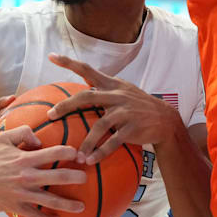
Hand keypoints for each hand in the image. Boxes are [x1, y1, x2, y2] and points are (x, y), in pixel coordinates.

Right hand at [0, 125, 86, 216]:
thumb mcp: (3, 138)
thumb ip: (23, 133)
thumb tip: (40, 140)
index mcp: (25, 158)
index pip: (54, 152)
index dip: (70, 152)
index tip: (78, 154)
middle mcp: (27, 176)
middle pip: (60, 177)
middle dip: (76, 177)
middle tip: (85, 178)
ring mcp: (23, 194)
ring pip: (52, 201)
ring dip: (69, 205)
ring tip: (81, 206)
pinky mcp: (17, 206)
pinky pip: (36, 215)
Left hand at [47, 53, 179, 164]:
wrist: (165, 119)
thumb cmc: (138, 106)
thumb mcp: (123, 91)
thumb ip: (103, 89)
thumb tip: (79, 89)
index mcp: (112, 84)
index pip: (87, 69)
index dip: (69, 62)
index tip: (51, 56)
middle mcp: (117, 95)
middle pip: (86, 97)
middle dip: (66, 106)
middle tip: (50, 115)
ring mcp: (125, 111)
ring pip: (100, 124)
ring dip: (86, 141)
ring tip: (75, 154)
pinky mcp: (132, 128)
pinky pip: (113, 142)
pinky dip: (100, 152)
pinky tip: (90, 161)